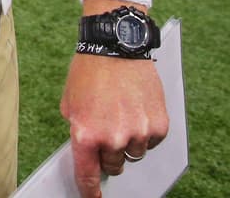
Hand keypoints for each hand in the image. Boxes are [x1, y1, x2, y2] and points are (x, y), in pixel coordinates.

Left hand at [61, 53, 168, 197]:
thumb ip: (78, 130)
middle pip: (114, 166)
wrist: (116, 47)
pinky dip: (145, 131)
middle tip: (108, 129)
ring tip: (122, 112)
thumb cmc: (89, 72)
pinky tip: (136, 109)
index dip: (89, 191)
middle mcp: (112, 138)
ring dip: (129, 140)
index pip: (87, 174)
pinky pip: (151, 142)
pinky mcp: (158, 126)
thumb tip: (86, 151)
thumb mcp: (70, 103)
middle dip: (109, 153)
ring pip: (134, 154)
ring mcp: (138, 133)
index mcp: (85, 133)